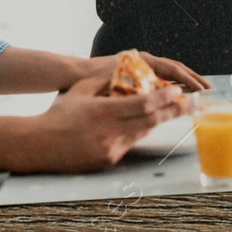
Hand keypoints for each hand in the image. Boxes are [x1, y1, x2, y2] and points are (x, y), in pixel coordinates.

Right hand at [27, 74, 190, 172]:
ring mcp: (111, 148)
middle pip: (152, 120)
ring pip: (144, 132)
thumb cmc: (57, 114)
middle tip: (193, 104)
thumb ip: (103, 81)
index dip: (165, 97)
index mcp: (104, 111)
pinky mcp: (109, 160)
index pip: (144, 104)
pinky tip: (149, 124)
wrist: (39, 145)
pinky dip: (141, 132)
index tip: (178, 91)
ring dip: (161, 121)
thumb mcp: (80, 91)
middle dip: (175, 111)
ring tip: (176, 112)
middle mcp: (111, 131)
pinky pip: (131, 144)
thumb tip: (124, 71)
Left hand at [79, 48, 209, 93]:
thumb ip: (131, 89)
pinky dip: (173, 85)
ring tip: (199, 92)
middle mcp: (143, 61)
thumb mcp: (112, 82)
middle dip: (192, 79)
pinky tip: (179, 96)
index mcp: (141, 60)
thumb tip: (151, 98)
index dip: (188, 79)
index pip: (171, 69)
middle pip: (175, 69)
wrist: (74, 73)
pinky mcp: (138, 73)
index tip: (200, 89)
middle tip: (208, 90)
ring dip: (185, 81)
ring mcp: (141, 66)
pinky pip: (160, 78)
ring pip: (169, 73)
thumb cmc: (91, 77)